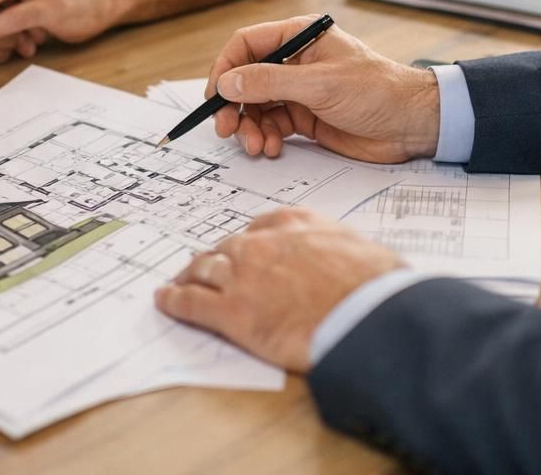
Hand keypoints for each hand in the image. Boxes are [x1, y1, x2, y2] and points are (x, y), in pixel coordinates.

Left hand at [155, 209, 406, 371]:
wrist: (370, 315)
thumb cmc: (376, 287)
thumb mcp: (362, 250)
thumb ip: (341, 250)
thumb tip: (352, 262)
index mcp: (292, 224)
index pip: (257, 227)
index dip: (245, 241)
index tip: (240, 247)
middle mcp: (260, 244)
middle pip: (225, 248)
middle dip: (212, 258)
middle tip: (202, 267)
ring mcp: (242, 276)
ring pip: (202, 270)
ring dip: (188, 275)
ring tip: (179, 282)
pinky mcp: (231, 312)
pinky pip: (191, 302)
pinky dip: (173, 300)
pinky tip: (164, 300)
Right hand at [206, 15, 440, 160]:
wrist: (412, 125)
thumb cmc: (377, 91)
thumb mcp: (319, 84)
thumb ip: (270, 82)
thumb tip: (227, 82)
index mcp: (299, 38)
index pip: (247, 45)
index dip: (226, 69)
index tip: (215, 96)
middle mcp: (294, 61)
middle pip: (246, 79)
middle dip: (233, 105)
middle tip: (226, 128)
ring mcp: (298, 90)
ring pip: (256, 106)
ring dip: (249, 127)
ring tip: (256, 145)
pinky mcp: (305, 115)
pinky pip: (271, 124)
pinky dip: (266, 137)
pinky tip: (272, 147)